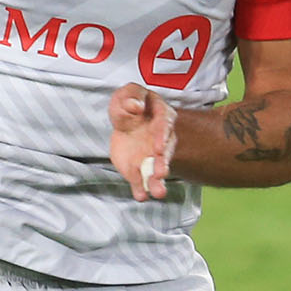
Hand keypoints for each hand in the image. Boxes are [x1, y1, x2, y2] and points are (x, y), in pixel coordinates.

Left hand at [109, 82, 177, 200]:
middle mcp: (160, 139)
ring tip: (158, 192)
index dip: (162, 136)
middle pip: (165, 152)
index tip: (158, 147)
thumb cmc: (129, 105)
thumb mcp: (127, 94)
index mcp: (160, 116)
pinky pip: (141, 180)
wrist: (126, 124)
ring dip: (157, 181)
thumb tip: (135, 107)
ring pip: (157, 169)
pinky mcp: (139, 168)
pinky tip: (140, 195)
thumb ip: (131, 97)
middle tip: (161, 173)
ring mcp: (151, 156)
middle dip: (163, 163)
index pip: (164, 125)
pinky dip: (141, 188)